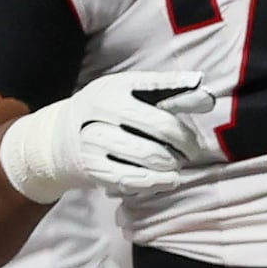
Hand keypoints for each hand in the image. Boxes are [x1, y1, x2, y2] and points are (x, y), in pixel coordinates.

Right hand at [0, 72, 220, 201]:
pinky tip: (167, 179)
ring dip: (173, 163)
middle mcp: (101, 110)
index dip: (185, 92)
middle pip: (160, 125)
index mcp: (113, 86)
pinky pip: (134, 178)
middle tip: (193, 149)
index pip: (155, 86)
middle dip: (185, 140)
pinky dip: (157, 181)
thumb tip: (206, 95)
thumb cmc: (107, 114)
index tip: (208, 100)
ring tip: (178, 164)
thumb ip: (166, 94)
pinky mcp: (93, 168)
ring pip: (149, 155)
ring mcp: (95, 140)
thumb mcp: (129, 95)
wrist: (57, 139)